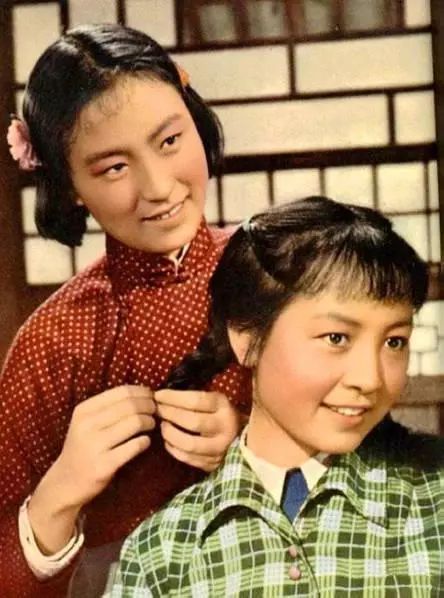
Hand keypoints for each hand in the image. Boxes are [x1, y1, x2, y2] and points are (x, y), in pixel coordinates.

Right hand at [28, 385, 154, 552]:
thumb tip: (143, 392)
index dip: (142, 392)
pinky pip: (135, 446)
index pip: (122, 391)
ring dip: (150, 422)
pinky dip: (145, 441)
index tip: (151, 396)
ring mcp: (95, 445)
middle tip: (155, 411)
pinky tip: (145, 442)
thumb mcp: (86, 422)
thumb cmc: (82, 448)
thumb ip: (109, 407)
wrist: (65, 483)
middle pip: (131, 405)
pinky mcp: (104, 465)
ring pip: (135, 422)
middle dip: (149, 406)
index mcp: (84, 410)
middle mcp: (87, 425)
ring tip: (151, 425)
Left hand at [155, 390, 241, 471]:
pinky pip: (188, 459)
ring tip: (163, 425)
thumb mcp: (214, 401)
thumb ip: (194, 399)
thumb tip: (164, 397)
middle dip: (170, 414)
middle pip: (192, 422)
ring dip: (170, 434)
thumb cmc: (220, 415)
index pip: (196, 400)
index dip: (173, 397)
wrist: (241, 437)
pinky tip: (168, 441)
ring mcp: (220, 448)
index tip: (158, 395)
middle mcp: (225, 427)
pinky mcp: (214, 463)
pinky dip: (174, 449)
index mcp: (224, 407)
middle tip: (158, 410)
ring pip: (189, 444)